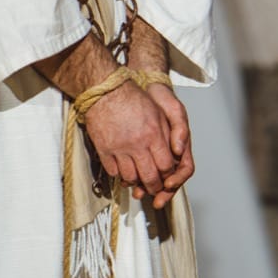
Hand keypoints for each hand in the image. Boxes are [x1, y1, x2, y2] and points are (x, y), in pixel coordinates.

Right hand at [83, 81, 176, 201]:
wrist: (106, 90)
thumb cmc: (132, 98)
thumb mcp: (158, 112)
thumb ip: (167, 135)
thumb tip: (173, 154)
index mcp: (154, 134)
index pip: (166, 166)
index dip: (168, 176)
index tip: (167, 177)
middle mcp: (138, 144)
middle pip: (150, 177)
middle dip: (154, 186)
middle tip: (154, 187)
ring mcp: (120, 148)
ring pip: (131, 178)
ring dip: (136, 182)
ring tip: (138, 180)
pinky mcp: (104, 150)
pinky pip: (113, 172)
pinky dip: (119, 174)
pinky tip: (122, 170)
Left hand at [143, 82, 194, 208]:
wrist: (143, 88)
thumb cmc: (161, 99)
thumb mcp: (174, 110)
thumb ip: (180, 129)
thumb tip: (179, 149)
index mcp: (181, 146)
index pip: (185, 170)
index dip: (178, 180)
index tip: (168, 185)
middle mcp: (170, 154)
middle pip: (171, 181)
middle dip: (162, 192)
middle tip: (152, 198)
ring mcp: (156, 154)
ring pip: (155, 179)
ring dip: (148, 189)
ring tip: (137, 193)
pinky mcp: (141, 152)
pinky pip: (141, 170)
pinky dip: (136, 178)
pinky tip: (128, 181)